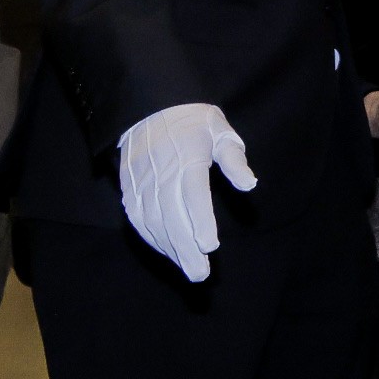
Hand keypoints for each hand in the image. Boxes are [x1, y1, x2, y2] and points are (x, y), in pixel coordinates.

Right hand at [116, 103, 254, 282]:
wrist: (148, 105)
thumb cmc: (194, 121)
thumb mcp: (221, 131)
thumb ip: (235, 160)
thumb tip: (250, 184)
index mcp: (187, 156)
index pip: (193, 193)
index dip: (200, 220)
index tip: (209, 245)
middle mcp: (161, 171)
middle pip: (171, 215)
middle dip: (185, 247)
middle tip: (200, 273)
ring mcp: (141, 180)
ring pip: (152, 220)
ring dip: (169, 247)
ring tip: (187, 268)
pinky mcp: (128, 186)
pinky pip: (136, 217)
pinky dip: (150, 237)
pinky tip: (166, 251)